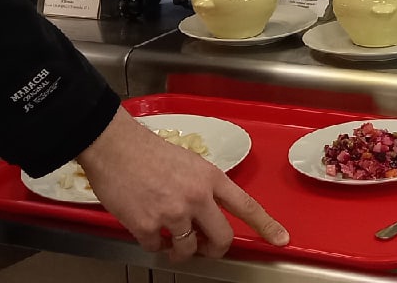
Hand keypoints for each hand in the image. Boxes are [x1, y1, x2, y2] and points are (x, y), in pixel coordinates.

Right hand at [77, 108, 288, 260]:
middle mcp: (196, 197)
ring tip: (171, 242)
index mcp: (210, 178)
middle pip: (222, 238)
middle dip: (215, 249)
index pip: (246, 206)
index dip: (266, 225)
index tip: (281, 239)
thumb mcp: (189, 162)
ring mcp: (171, 213)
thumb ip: (203, 188)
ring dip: (181, 251)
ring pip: (189, 249)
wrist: (114, 146)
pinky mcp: (146, 225)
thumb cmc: (147, 150)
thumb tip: (207, 214)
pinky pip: (157, 248)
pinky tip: (148, 230)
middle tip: (206, 248)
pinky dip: (154, 245)